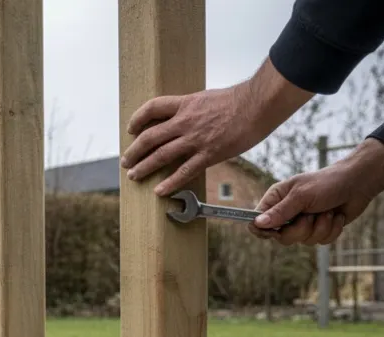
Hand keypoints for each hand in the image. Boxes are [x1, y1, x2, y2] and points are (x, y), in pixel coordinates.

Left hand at [121, 58, 311, 195]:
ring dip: (144, 167)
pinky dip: (169, 182)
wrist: (257, 104)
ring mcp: (195, 139)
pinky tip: (159, 191)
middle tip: (126, 161)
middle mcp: (185, 122)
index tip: (131, 129)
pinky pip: (184, 171)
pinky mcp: (209, 154)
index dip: (138, 119)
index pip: (152, 108)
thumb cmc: (237, 100)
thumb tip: (183, 117)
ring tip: (134, 176)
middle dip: (134, 151)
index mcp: (185, 104)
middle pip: (150, 137)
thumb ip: (192, 109)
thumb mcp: (207, 98)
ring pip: (161, 155)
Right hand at [249, 139, 383, 245]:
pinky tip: (336, 216)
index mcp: (277, 200)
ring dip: (320, 227)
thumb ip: (280, 211)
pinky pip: (320, 241)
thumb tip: (257, 224)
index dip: (263, 230)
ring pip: (303, 241)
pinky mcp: (320, 229)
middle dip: (301, 229)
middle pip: (282, 237)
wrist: (358, 183)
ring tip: (328, 211)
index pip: (257, 221)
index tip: (275, 231)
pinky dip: (331, 230)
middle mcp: (288, 213)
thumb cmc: (328, 183)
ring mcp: (304, 222)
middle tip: (310, 216)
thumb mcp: (301, 195)